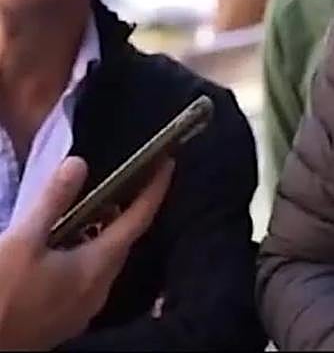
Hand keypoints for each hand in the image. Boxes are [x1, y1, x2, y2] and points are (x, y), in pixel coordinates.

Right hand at [0, 155, 173, 349]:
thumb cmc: (1, 294)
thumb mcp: (21, 242)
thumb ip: (52, 202)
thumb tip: (79, 163)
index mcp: (98, 267)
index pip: (139, 221)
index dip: (155, 190)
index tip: (167, 164)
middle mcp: (99, 291)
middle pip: (123, 243)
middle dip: (129, 212)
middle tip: (129, 182)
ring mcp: (82, 310)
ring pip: (103, 264)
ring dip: (103, 236)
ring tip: (94, 210)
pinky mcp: (64, 321)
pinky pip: (85, 281)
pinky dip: (85, 257)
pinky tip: (65, 249)